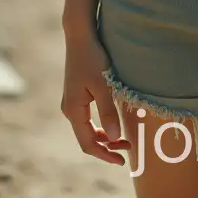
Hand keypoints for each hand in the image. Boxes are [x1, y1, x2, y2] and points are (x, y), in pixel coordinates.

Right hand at [61, 31, 131, 164]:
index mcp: (73, 111)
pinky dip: (100, 125)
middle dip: (107, 146)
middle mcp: (69, 110)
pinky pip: (87, 118)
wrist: (80, 36)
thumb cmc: (92, 58)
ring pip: (87, 129)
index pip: (88, 144)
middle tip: (128, 148)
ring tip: (123, 138)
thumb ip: (107, 112)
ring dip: (104, 136)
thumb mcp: (103, 85)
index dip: (105, 154)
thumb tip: (114, 136)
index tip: (122, 160)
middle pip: (87, 138)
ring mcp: (71, 102)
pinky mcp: (76, 94)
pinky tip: (112, 122)